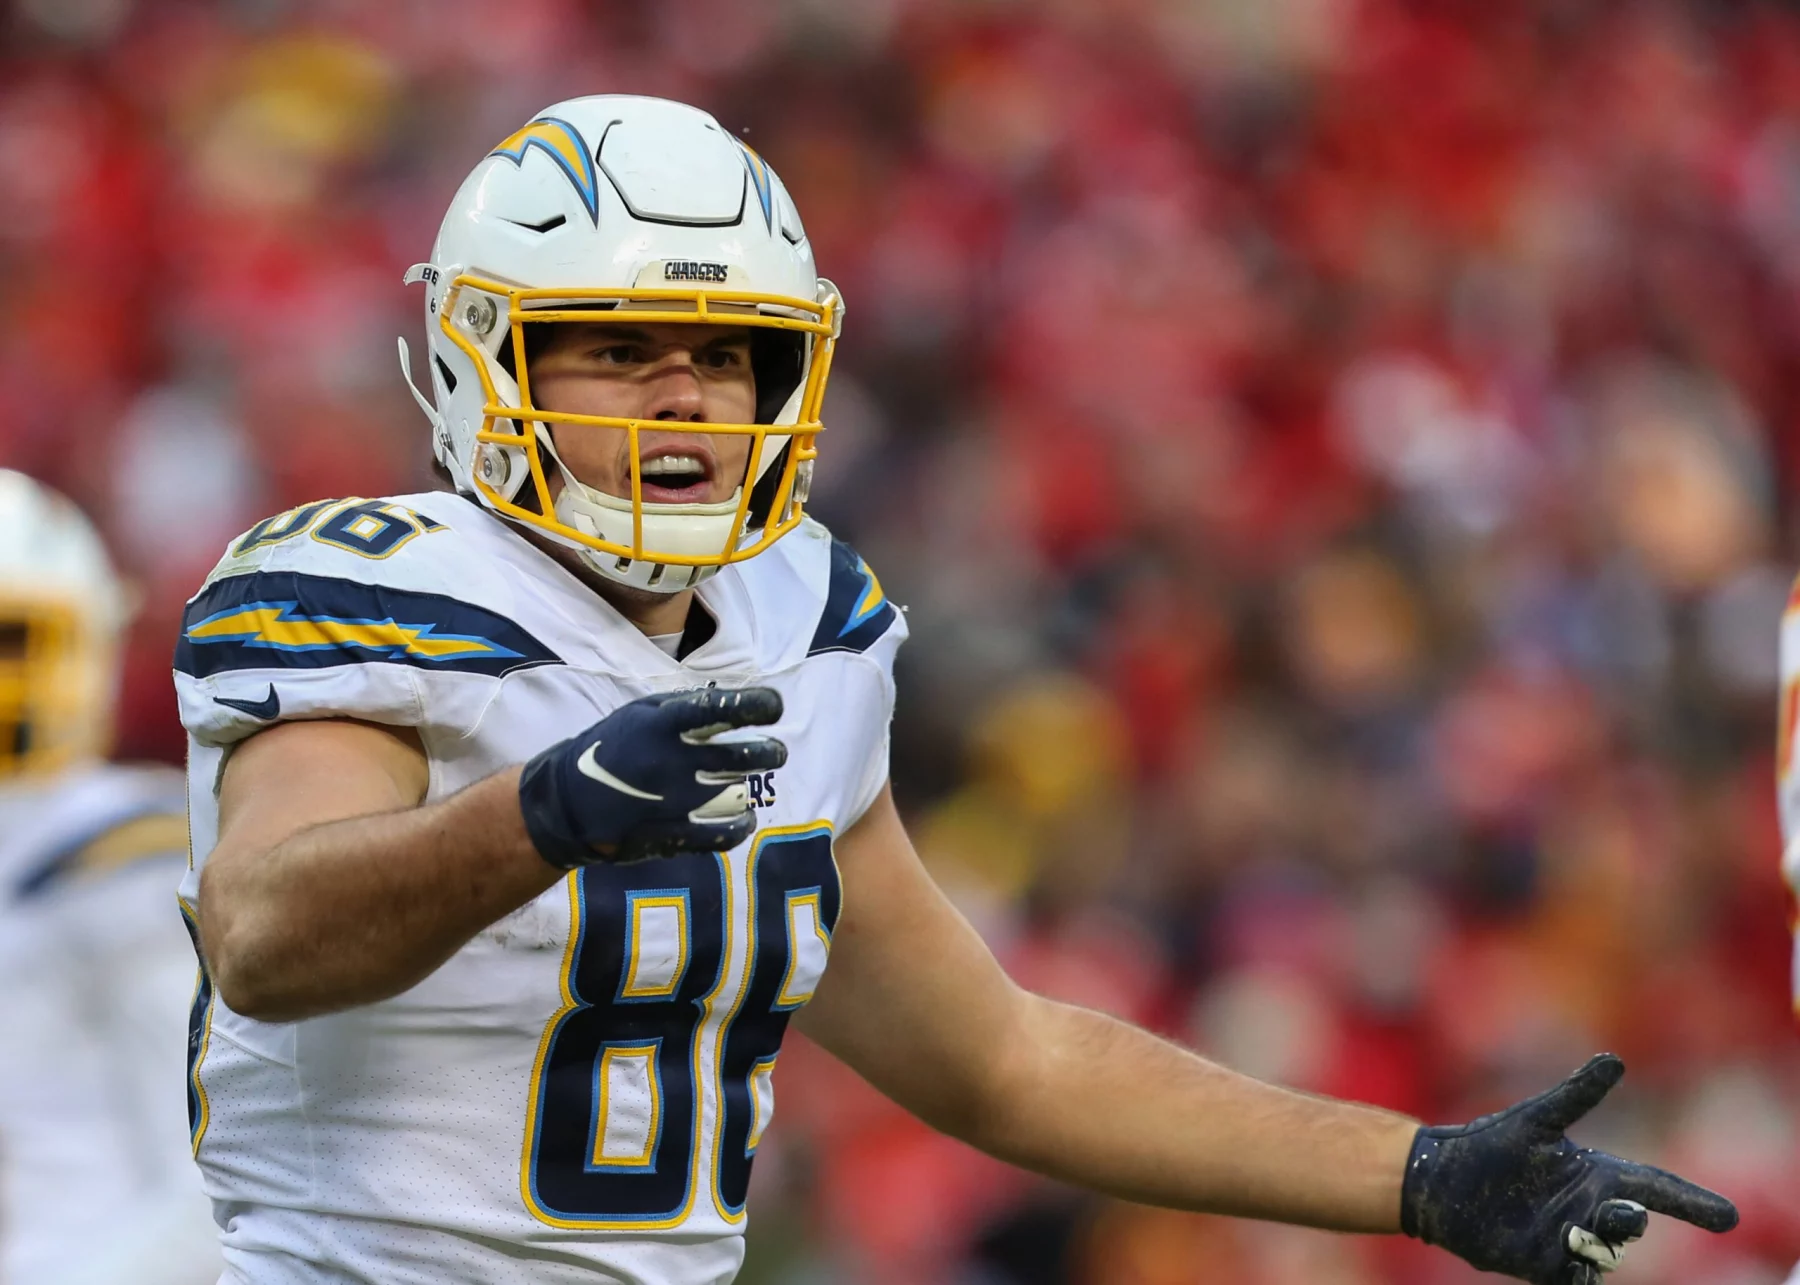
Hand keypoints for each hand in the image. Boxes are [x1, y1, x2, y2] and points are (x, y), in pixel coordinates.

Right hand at [518, 686, 784, 865]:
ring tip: (750, 780)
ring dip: (751, 785)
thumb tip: (734, 701)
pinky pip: (723, 835)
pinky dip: (741, 827)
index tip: (774, 707)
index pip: (720, 708)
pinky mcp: (672, 835)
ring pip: (738, 793)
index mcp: (661, 724)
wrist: (567, 802)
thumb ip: (684, 707)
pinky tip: (744, 819)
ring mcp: (673, 801)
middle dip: (769, 752)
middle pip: (742, 755)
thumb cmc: (611, 748)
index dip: (756, 705)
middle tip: (775, 752)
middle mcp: (671, 761)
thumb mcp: (640, 714)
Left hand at [1401, 1054, 1736, 1283]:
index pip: (1656, 1187)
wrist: (1442, 1181)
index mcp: (1597, 1174)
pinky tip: (1571, 1261)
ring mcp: (1570, 1238)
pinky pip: (1577, 1277)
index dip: (1691, 1201)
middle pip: (1633, 1222)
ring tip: (1575, 1232)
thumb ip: (1576, 1095)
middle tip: (1623, 1211)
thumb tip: (1615, 1059)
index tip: (1728, 1216)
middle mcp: (1590, 1208)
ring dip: (1601, 1245)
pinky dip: (1580, 1272)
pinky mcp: (1545, 1263)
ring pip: (1608, 1252)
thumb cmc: (1490, 1144)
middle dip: (1632, 1220)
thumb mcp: (1535, 1119)